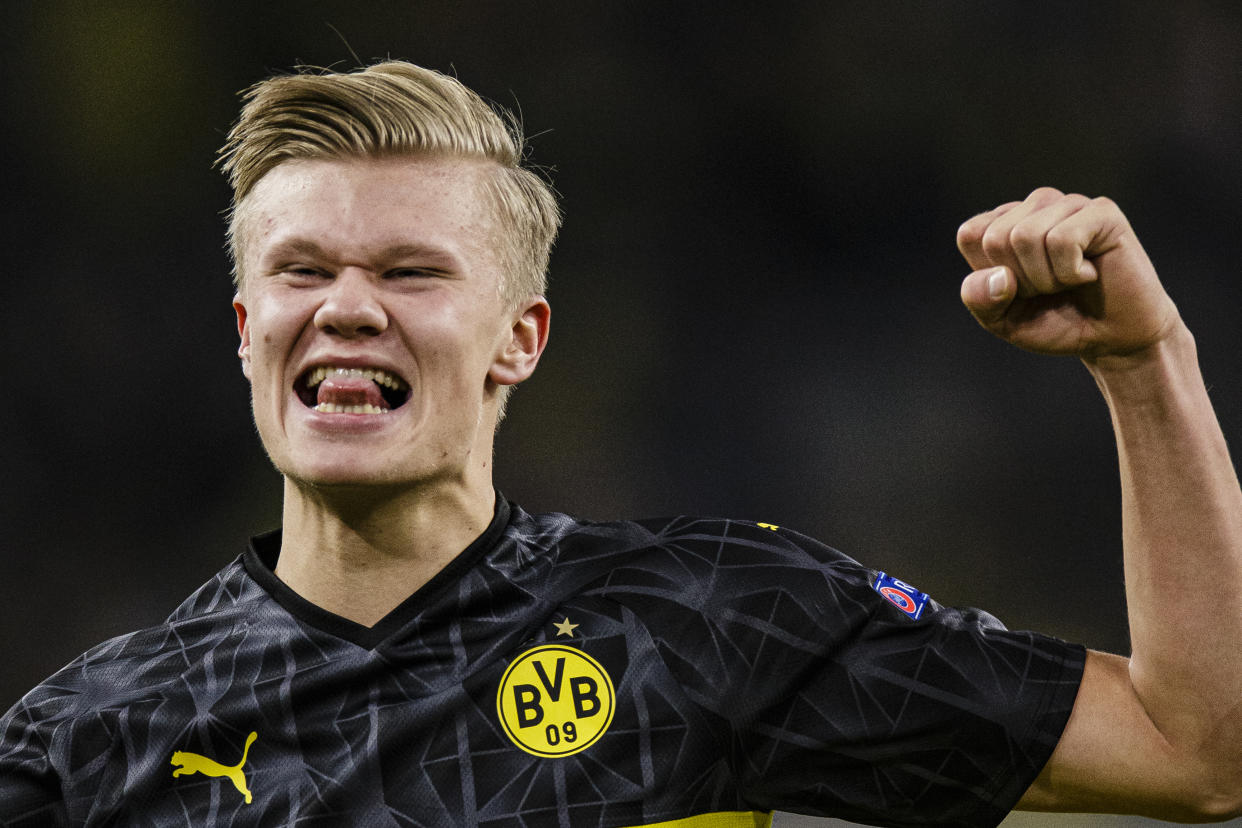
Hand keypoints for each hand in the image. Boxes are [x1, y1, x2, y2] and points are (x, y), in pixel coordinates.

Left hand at [957, 188, 1180, 360]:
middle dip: (1021, 280)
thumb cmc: (1057, 322)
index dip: (991, 277)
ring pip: (1025, 236)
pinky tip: (1089, 274)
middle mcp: (1036, 206)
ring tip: (1070, 281)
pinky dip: (1070, 272)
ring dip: (1046, 278)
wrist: (1113, 338)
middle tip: (1051, 288)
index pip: (970, 235)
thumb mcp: (1003, 320)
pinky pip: (1061, 239)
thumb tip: (999, 276)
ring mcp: (1069, 204)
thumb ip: (981, 300)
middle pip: (996, 237)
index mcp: (1006, 222)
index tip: (1020, 289)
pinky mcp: (1102, 212)